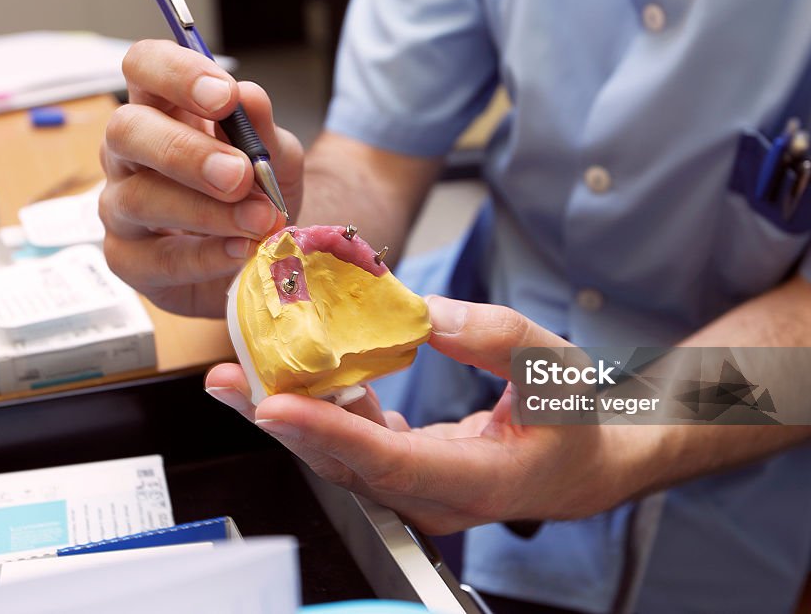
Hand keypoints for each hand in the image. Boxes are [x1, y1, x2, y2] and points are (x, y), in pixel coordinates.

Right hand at [100, 40, 303, 316]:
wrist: (256, 259)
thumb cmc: (252, 195)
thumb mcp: (275, 158)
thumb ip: (263, 131)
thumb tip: (250, 96)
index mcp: (161, 108)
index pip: (143, 66)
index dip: (176, 74)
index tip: (224, 97)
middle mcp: (129, 153)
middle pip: (126, 130)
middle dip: (186, 151)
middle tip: (239, 174)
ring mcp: (120, 206)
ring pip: (139, 199)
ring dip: (206, 211)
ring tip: (259, 220)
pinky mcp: (128, 259)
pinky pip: (157, 258)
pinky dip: (206, 256)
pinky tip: (241, 250)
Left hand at [205, 296, 649, 534]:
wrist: (585, 463)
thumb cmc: (574, 418)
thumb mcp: (552, 363)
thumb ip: (493, 335)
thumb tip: (424, 314)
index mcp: (477, 477)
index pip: (388, 461)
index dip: (328, 433)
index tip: (273, 406)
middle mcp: (436, 496)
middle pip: (344, 463)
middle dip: (280, 421)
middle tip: (225, 382)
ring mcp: (417, 491)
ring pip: (340, 457)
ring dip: (288, 415)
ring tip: (237, 377)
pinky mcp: (406, 473)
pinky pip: (353, 445)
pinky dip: (321, 410)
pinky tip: (294, 379)